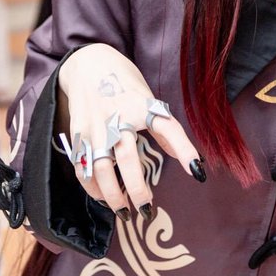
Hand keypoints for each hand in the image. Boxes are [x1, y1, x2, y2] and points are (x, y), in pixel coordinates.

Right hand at [58, 43, 201, 215]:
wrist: (87, 64)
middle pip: (129, 158)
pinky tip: (103, 197)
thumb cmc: (124, 83)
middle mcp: (118, 117)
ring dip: (113, 194)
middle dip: (137, 188)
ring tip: (124, 211)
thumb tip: (186, 160)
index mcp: (142, 106)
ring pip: (102, 168)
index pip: (168, 128)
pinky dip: (92, 187)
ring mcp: (95, 127)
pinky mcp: (78, 134)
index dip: (185, 150)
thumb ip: (164, 129)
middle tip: (146, 207)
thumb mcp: (148, 99)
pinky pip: (83, 167)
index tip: (197, 172)